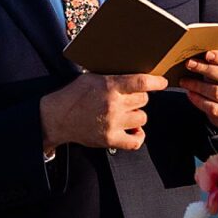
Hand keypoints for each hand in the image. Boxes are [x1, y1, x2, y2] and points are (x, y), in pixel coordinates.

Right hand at [40, 73, 168, 151]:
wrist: (56, 118)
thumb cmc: (74, 95)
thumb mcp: (91, 77)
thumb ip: (113, 77)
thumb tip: (134, 75)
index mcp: (109, 87)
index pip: (141, 82)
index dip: (156, 82)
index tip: (162, 82)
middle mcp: (113, 105)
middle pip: (144, 100)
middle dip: (140, 98)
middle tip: (129, 98)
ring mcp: (112, 124)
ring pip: (142, 118)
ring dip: (136, 115)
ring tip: (125, 113)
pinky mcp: (109, 139)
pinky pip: (136, 141)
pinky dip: (138, 136)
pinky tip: (133, 130)